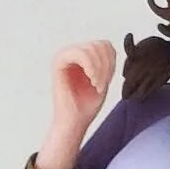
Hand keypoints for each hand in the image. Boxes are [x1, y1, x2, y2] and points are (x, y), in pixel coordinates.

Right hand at [33, 40, 116, 168]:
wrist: (74, 123)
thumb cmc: (86, 106)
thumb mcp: (103, 79)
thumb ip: (106, 61)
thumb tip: (109, 44)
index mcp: (81, 57)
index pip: (104, 45)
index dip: (111, 61)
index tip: (108, 82)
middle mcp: (71, 53)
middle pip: (98, 45)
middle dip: (106, 66)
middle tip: (101, 85)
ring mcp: (63, 56)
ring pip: (91, 48)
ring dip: (99, 69)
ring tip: (97, 85)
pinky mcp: (58, 62)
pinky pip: (80, 53)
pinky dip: (91, 66)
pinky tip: (91, 81)